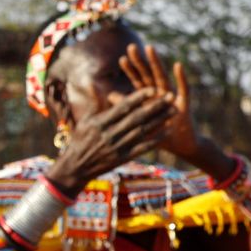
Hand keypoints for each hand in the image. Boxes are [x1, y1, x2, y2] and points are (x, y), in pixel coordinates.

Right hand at [45, 88, 175, 195]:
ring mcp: (118, 147)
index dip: (139, 97)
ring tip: (174, 110)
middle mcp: (110, 134)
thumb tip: (93, 83)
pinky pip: (143, 147)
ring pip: (143, 131)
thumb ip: (93, 102)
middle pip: (137, 118)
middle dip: (155, 106)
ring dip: (160, 120)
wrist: (76, 167)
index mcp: (100, 123)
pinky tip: (168, 131)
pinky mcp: (123, 158)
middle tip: (170, 96)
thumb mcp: (84, 120)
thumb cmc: (80, 139)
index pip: (123, 107)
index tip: (153, 89)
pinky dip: (156, 139)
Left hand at [119, 44, 198, 160]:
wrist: (179, 145)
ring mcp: (172, 97)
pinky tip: (177, 65)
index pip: (137, 81)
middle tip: (131, 46)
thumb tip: (109, 95)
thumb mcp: (139, 120)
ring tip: (150, 48)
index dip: (130, 70)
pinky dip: (180, 77)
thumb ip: (127, 106)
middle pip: (148, 75)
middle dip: (140, 61)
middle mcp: (160, 94)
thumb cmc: (158, 133)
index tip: (121, 59)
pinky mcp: (183, 104)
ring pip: (162, 77)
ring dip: (156, 63)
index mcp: (148, 97)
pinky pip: (183, 89)